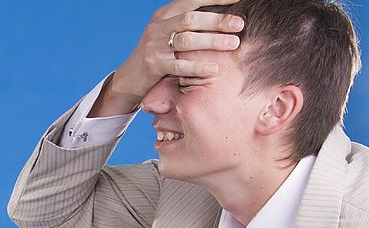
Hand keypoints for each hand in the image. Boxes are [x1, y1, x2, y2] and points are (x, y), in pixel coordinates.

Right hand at [90, 0, 243, 116]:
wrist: (129, 79)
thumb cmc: (157, 56)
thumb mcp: (167, 34)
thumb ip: (186, 26)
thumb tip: (220, 20)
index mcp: (163, 15)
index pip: (192, 1)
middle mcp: (158, 27)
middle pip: (191, 19)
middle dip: (217, 21)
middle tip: (239, 24)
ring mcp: (154, 46)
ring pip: (187, 40)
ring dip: (213, 41)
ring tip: (233, 43)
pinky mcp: (153, 65)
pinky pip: (180, 65)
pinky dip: (198, 67)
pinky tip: (214, 69)